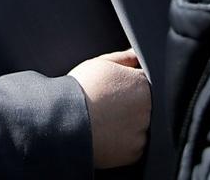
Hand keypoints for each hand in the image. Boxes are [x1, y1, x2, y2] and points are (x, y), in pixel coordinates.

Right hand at [69, 49, 150, 168]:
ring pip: (140, 126)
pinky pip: (133, 146)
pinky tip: (106, 133)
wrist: (62, 122)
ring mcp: (141, 133)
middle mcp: (147, 110)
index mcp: (143, 85)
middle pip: (145, 106)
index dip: (129, 85)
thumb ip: (124, 58)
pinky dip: (122, 141)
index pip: (145, 83)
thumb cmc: (79, 90)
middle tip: (109, 105)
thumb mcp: (100, 64)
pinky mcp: (134, 153)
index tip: (115, 90)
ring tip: (105, 120)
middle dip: (130, 105)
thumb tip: (137, 55)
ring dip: (128, 124)